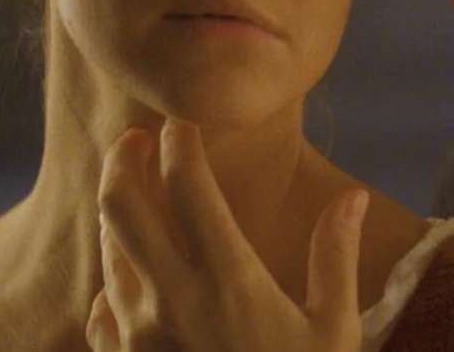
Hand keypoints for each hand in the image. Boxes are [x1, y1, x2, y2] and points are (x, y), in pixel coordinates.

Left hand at [85, 118, 367, 351]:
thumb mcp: (333, 330)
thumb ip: (335, 257)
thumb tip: (351, 198)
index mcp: (229, 280)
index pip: (188, 184)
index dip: (180, 142)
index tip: (183, 123)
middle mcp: (171, 299)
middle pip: (121, 205)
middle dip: (124, 159)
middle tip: (136, 139)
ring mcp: (138, 337)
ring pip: (108, 251)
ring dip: (117, 214)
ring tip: (135, 193)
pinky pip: (102, 307)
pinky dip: (113, 278)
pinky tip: (131, 277)